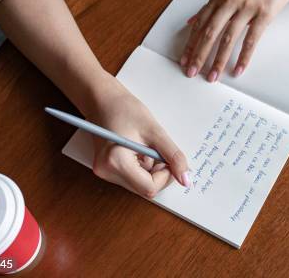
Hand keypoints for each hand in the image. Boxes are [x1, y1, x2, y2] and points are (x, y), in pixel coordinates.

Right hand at [88, 77, 189, 198]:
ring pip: (139, 184)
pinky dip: (141, 168)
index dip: (165, 176)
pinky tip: (139, 150)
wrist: (103, 99)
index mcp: (116, 162)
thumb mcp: (155, 132)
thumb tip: (185, 179)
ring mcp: (104, 172)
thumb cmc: (126, 109)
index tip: (169, 160)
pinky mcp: (106, 169)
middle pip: (144, 189)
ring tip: (146, 147)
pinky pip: (131, 177)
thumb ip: (173, 156)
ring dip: (150, 170)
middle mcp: (106, 172)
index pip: (149, 188)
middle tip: (160, 152)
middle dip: (158, 173)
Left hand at [180, 0, 288, 81]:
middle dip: (199, 55)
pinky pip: (251, 40)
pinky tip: (237, 70)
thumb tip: (192, 22)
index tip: (184, 60)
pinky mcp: (264, 14)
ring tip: (213, 76)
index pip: (199, 24)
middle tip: (192, 72)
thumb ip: (212, 7)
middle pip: (210, 33)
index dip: (190, 44)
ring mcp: (247, 7)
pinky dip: (243, 57)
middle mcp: (230, 1)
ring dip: (218, 61)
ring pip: (228, 39)